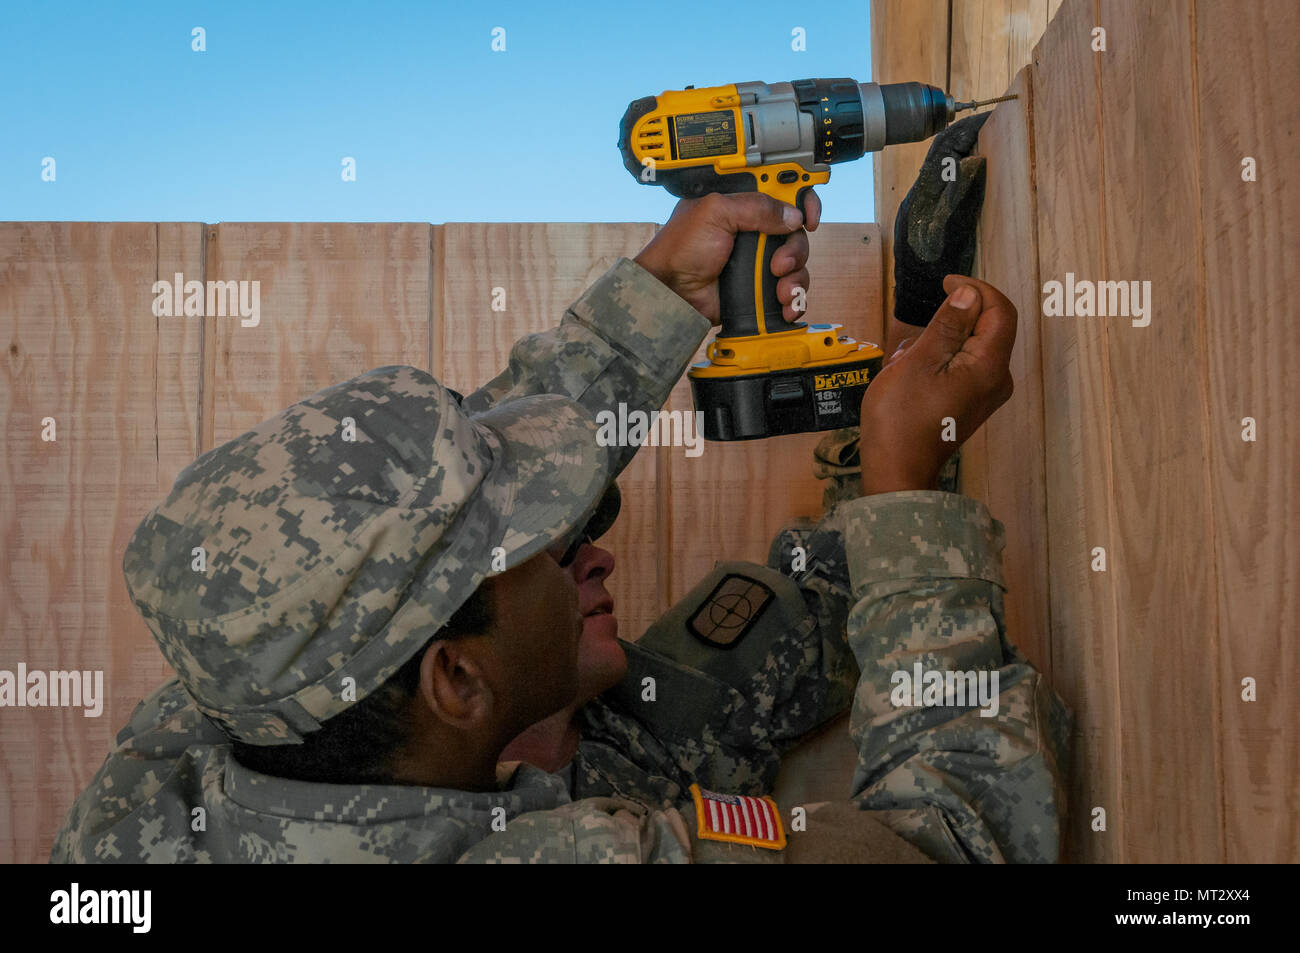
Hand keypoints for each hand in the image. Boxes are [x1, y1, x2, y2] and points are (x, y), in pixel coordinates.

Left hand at [633, 190, 820, 324]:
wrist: (672, 293)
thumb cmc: (680, 249)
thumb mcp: (715, 213)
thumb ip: (756, 207)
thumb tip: (792, 215)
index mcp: (743, 206)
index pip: (783, 194)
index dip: (803, 201)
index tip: (809, 216)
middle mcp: (753, 231)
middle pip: (796, 232)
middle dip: (796, 249)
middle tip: (779, 263)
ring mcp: (758, 260)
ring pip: (798, 263)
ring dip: (796, 277)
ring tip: (779, 289)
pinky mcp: (760, 287)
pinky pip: (791, 290)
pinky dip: (795, 298)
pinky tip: (786, 305)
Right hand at [860, 275, 1016, 494]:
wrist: (896, 470)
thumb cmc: (901, 418)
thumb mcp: (918, 362)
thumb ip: (948, 325)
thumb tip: (969, 294)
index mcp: (990, 366)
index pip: (1000, 310)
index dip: (976, 289)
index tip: (946, 282)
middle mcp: (998, 379)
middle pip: (988, 328)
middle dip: (951, 320)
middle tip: (915, 334)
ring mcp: (986, 394)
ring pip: (971, 347)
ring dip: (939, 342)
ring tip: (905, 361)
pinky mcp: (971, 403)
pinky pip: (962, 367)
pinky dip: (938, 360)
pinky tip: (910, 373)